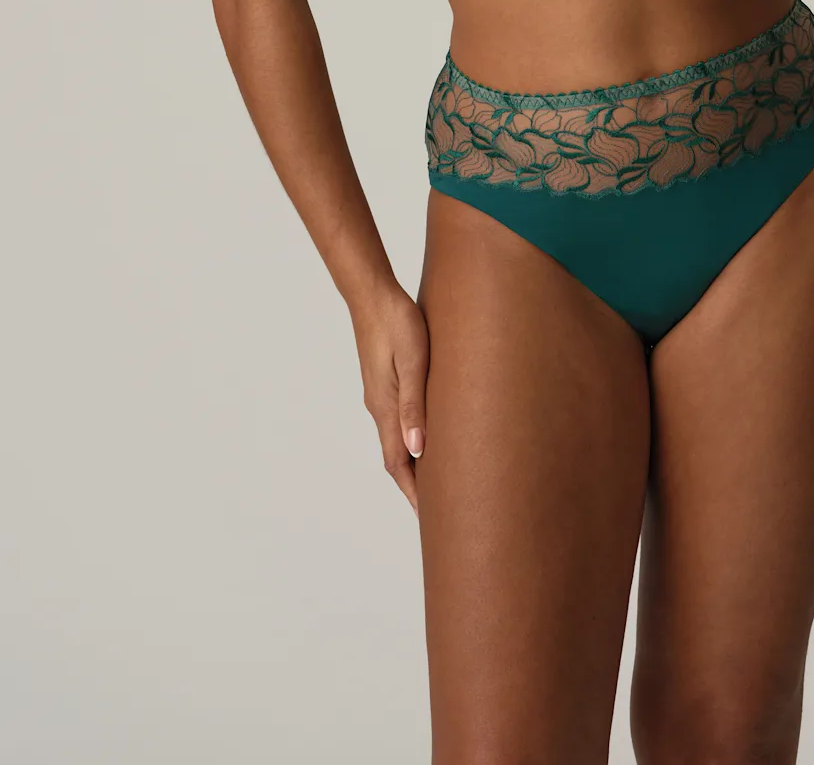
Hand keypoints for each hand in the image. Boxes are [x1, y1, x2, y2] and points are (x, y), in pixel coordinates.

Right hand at [350, 285, 429, 514]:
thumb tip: (419, 449)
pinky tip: (429, 437)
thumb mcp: (413, 360)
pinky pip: (399, 422)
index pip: (399, 463)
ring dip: (415, 465)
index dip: (415, 493)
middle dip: (416, 487)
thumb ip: (414, 403)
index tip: (433, 520)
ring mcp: (380, 395)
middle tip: (441, 512)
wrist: (372, 292)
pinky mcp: (385, 382)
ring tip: (440, 482)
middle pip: (397, 459)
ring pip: (399, 440)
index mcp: (385, 407)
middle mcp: (380, 407)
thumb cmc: (397, 321)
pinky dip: (414, 440)